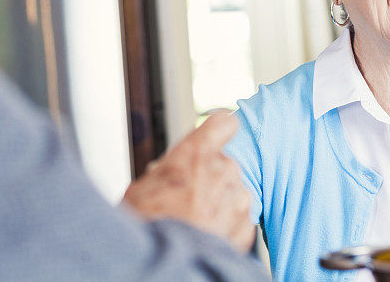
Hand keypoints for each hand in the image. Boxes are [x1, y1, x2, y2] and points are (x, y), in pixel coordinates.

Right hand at [122, 112, 254, 251]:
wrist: (165, 267)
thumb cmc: (148, 227)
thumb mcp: (142, 188)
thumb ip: (165, 169)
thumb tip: (168, 167)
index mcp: (197, 153)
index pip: (224, 122)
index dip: (219, 131)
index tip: (215, 137)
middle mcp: (223, 169)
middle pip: (224, 162)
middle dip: (210, 178)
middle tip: (188, 199)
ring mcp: (238, 196)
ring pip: (232, 190)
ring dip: (219, 203)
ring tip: (195, 222)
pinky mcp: (247, 223)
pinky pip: (239, 217)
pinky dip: (226, 226)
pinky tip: (206, 235)